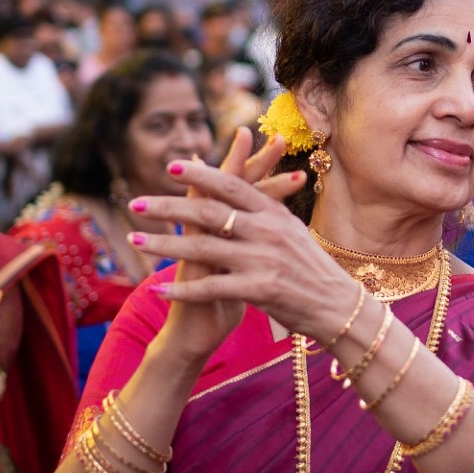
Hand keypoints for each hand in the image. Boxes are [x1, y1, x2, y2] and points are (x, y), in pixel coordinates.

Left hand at [127, 133, 321, 357]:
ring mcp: (263, 260)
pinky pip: (212, 287)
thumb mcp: (290, 230)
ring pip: (203, 248)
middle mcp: (267, 231)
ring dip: (164, 243)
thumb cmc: (311, 268)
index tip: (169, 166)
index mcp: (273, 212)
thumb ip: (263, 209)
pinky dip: (183, 288)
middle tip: (135, 203)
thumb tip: (237, 185)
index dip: (200, 173)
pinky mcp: (260, 290)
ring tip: (135, 240)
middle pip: (208, 211)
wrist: (338, 307)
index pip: (231, 184)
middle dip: (167, 206)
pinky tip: (159, 287)